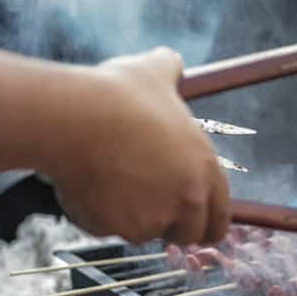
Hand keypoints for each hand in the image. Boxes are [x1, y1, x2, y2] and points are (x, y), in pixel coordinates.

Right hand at [46, 47, 230, 244]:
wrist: (76, 118)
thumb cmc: (118, 93)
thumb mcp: (154, 71)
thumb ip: (171, 70)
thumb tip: (171, 60)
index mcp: (204, 168)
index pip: (220, 218)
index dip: (206, 223)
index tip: (191, 222)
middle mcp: (185, 199)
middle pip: (186, 234)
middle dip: (168, 224)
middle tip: (145, 206)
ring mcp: (149, 218)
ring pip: (140, 231)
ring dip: (127, 216)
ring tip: (107, 178)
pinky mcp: (114, 228)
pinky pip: (104, 227)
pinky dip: (95, 214)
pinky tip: (85, 183)